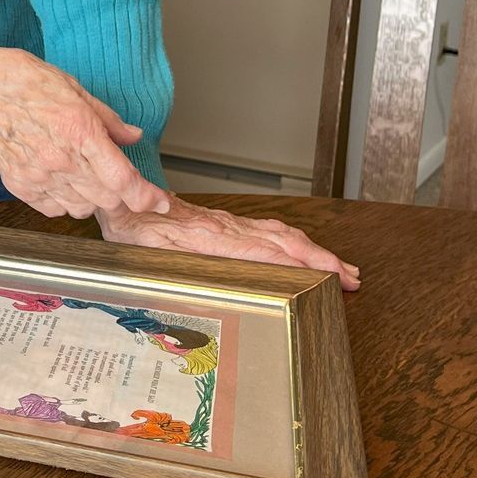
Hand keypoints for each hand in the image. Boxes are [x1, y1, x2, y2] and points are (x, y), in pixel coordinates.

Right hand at [0, 38, 167, 218]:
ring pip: (83, 209)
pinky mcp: (19, 185)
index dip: (147, 197)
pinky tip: (62, 180)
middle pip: (108, 200)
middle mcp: (60, 159)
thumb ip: (107, 119)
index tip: (157, 200)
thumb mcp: (73, 87)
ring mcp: (37, 176)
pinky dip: (65, 201)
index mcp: (79, 130)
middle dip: (122, 194)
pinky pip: (54, 210)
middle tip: (119, 178)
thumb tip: (132, 136)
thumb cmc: (20, 80)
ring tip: (86, 176)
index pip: (124, 180)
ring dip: (94, 199)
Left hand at [97, 197, 360, 289]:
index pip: (267, 252)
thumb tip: (198, 260)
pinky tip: (306, 250)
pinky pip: (269, 231)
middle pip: (285, 242)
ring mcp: (228, 223)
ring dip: (315, 251)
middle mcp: (226, 227)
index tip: (330, 277)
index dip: (302, 264)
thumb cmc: (130, 226)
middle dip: (323, 260)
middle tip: (352, 278)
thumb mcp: (145, 247)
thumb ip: (172, 254)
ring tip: (342, 268)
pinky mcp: (225, 223)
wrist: (123, 199)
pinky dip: (295, 242)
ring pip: (282, 234)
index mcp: (210, 236)